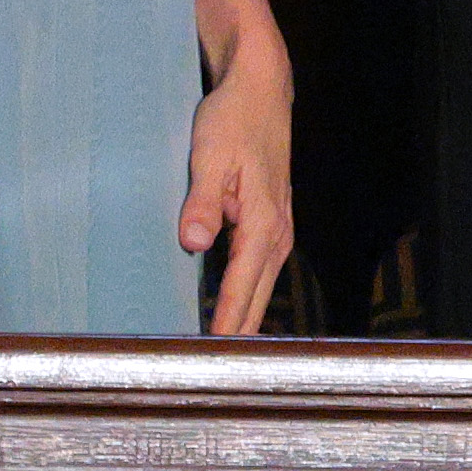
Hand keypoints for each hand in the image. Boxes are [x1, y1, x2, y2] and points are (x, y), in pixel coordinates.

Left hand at [181, 36, 294, 334]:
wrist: (260, 91)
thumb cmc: (234, 120)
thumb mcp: (211, 156)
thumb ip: (203, 202)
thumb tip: (193, 243)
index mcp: (265, 225)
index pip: (239, 291)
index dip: (223, 328)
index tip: (208, 362)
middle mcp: (278, 236)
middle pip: (255, 303)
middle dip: (235, 340)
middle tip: (209, 379)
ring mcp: (277, 233)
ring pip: (258, 293)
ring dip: (239, 323)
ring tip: (216, 361)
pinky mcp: (269, 227)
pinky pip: (255, 276)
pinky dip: (241, 300)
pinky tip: (225, 316)